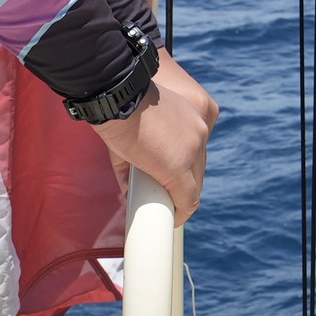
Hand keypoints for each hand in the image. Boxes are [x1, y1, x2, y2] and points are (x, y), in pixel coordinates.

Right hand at [93, 51, 218, 222]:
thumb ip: (136, 160)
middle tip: (166, 198)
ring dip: (179, 199)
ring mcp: (192, 149)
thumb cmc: (120, 107)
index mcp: (195, 115)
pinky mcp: (178, 168)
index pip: (197, 151)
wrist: (116, 96)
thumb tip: (129, 189)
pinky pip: (186, 198)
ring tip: (166, 210)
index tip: (173, 182)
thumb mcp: (138, 128)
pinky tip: (172, 219)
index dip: (186, 170)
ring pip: (193, 186)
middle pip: (198, 170)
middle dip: (183, 186)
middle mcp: (200, 131)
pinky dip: (180, 212)